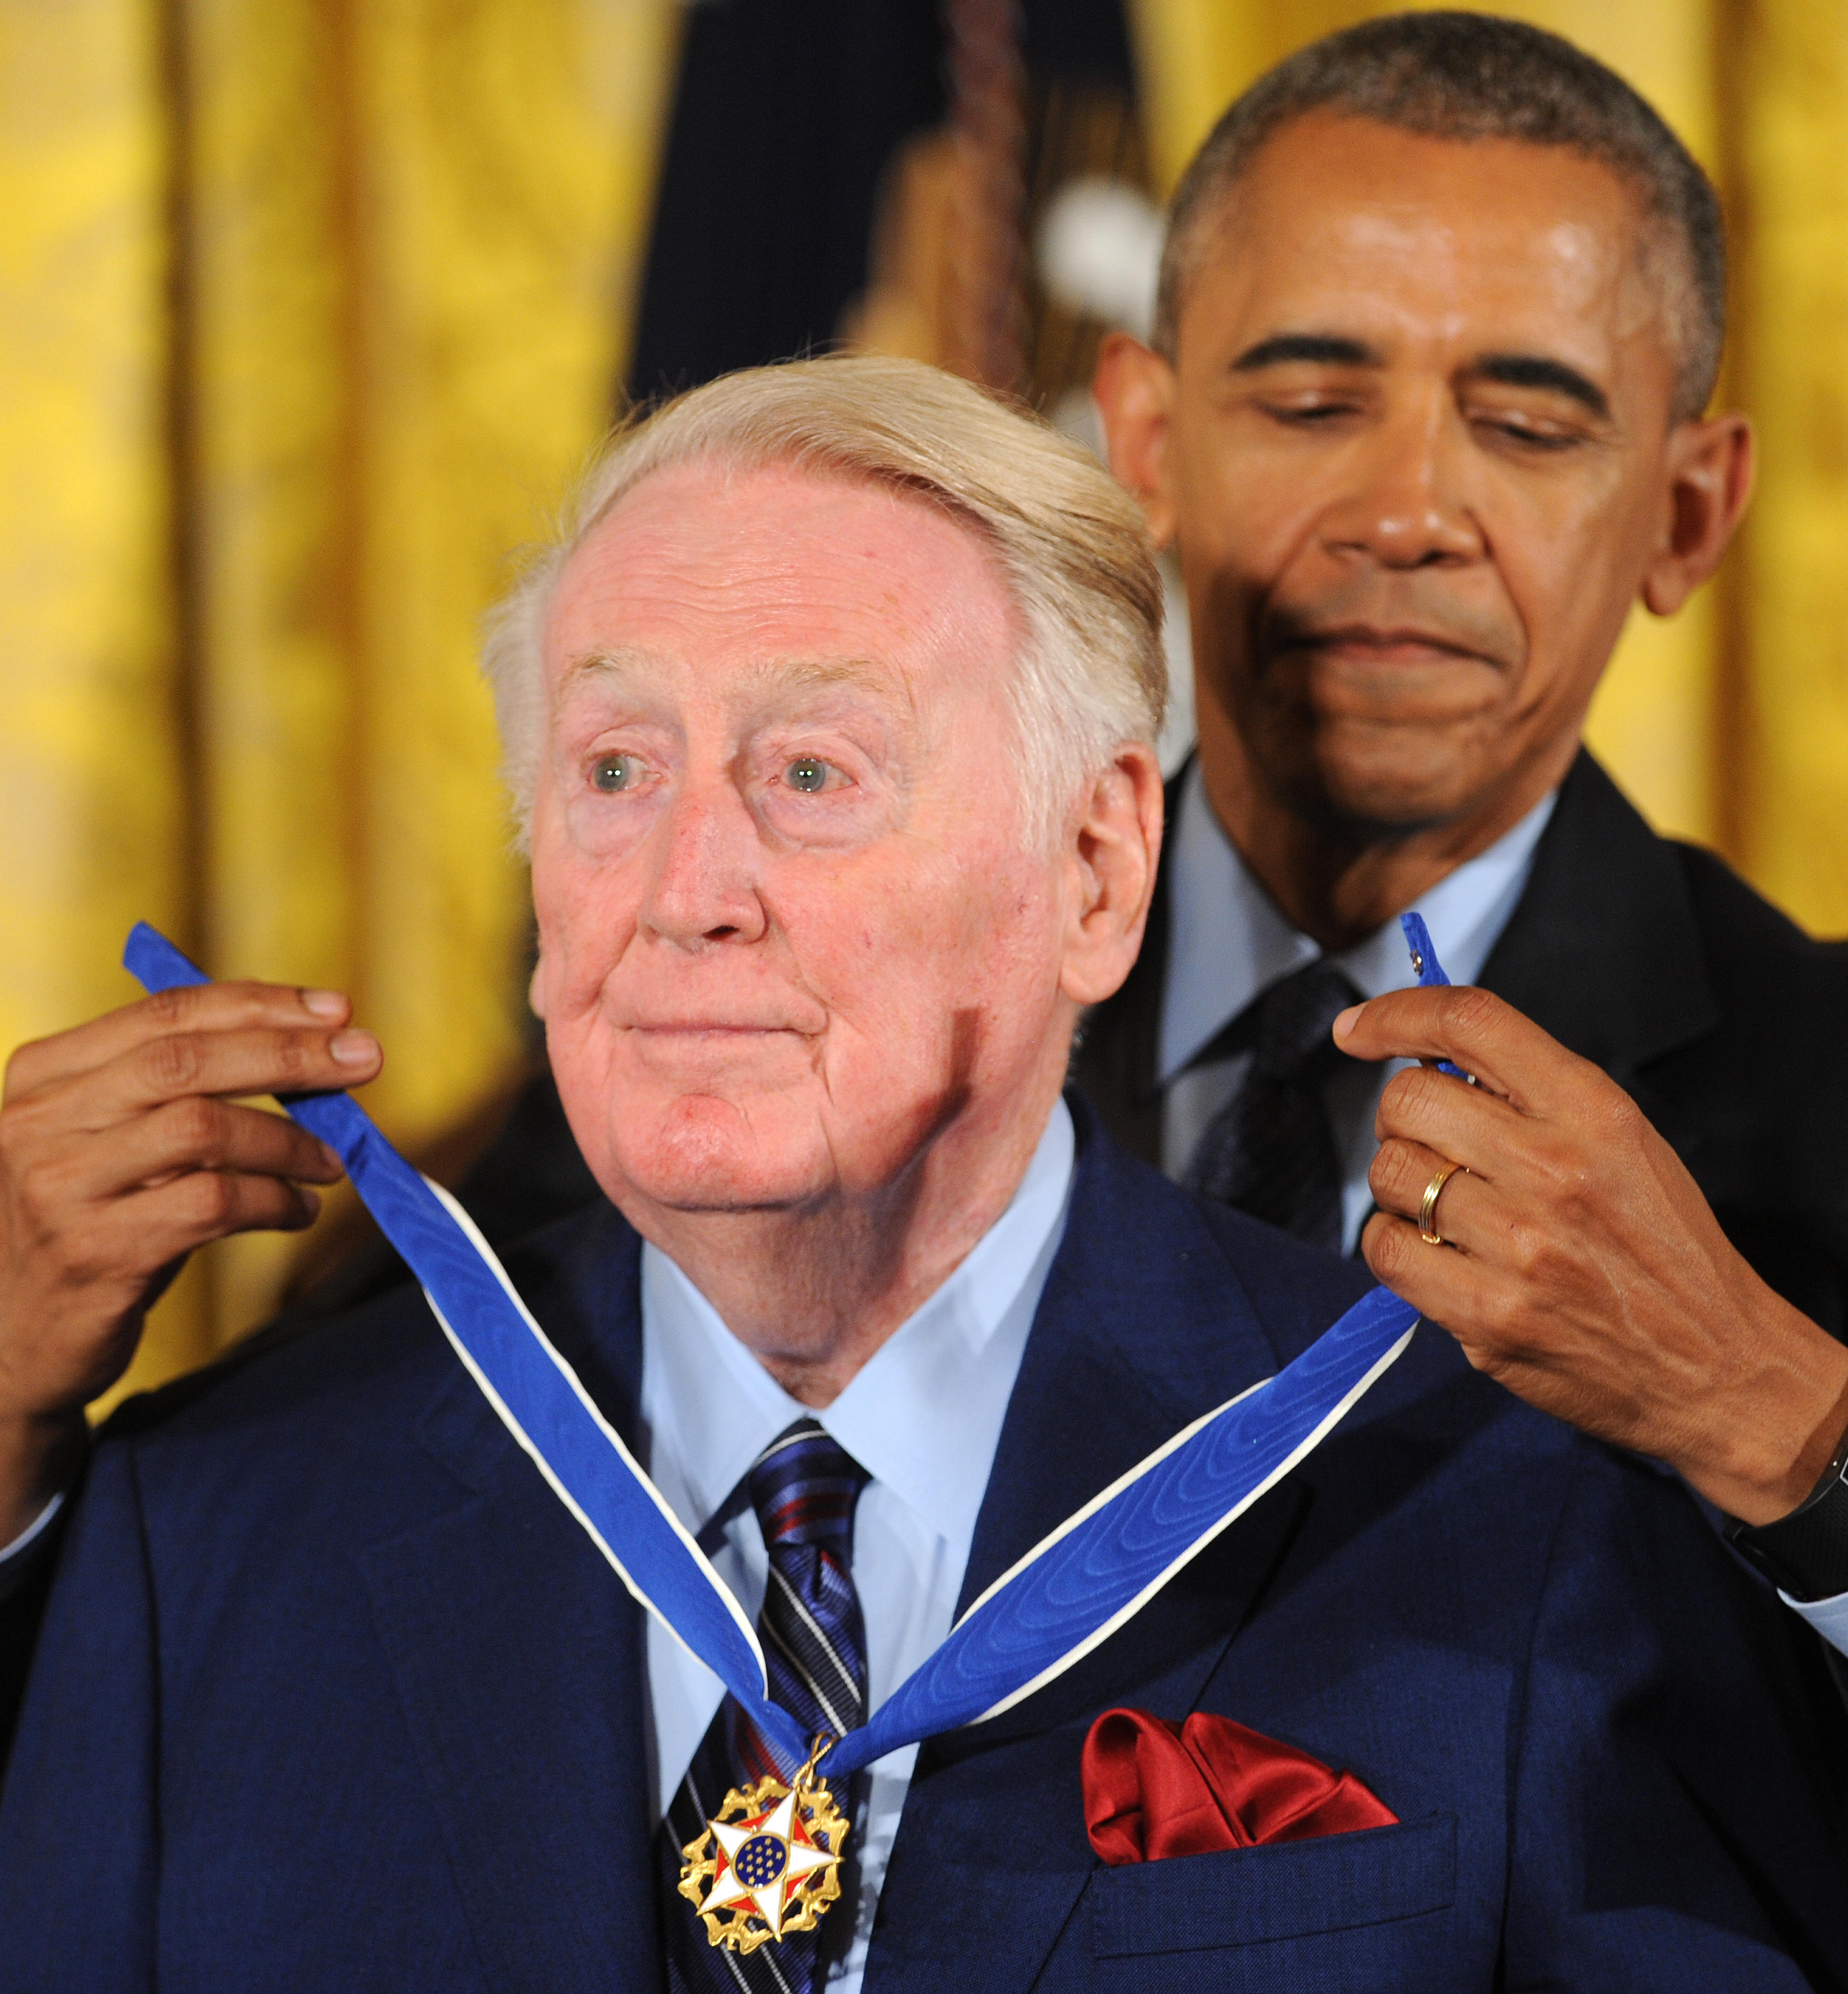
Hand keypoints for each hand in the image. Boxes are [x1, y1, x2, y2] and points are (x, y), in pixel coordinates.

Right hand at [0, 981, 381, 1538]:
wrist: (14, 1340)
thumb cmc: (91, 1221)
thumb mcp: (110, 1139)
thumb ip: (177, 1089)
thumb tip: (309, 1045)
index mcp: (44, 1074)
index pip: (166, 1015)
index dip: (260, 1005)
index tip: (336, 1011)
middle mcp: (39, 1121)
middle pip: (188, 1061)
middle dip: (290, 1055)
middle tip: (365, 1062)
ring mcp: (61, 1187)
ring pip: (204, 1129)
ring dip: (289, 1141)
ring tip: (331, 1162)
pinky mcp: (97, 1251)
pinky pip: (213, 1204)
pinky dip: (274, 1201)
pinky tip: (297, 1211)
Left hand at [1336, 985, 1847, 1525]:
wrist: (1718, 1365)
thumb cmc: (1661, 1246)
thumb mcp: (1623, 1141)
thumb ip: (1531, 1094)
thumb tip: (1424, 1059)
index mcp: (1593, 1111)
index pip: (1470, 1024)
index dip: (1397, 1015)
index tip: (1358, 1030)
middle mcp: (1554, 1169)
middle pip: (1409, 1099)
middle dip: (1402, 1116)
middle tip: (1433, 1146)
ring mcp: (1520, 1245)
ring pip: (1388, 1174)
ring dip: (1399, 1186)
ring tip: (1447, 1208)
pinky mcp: (1489, 1315)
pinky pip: (1385, 1250)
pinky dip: (1392, 1244)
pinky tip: (1432, 1251)